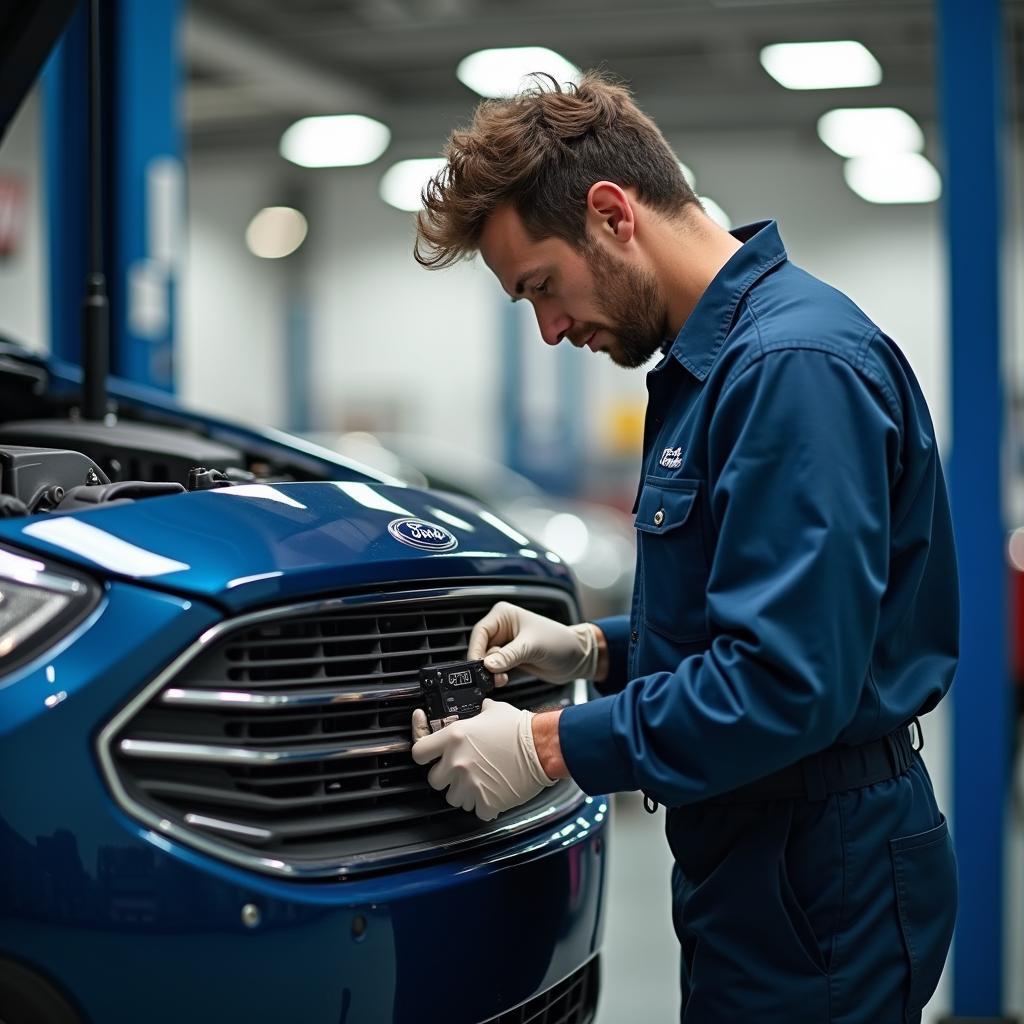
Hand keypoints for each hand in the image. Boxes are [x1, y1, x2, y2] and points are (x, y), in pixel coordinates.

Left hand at [410, 700, 555, 820]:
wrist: (542, 747)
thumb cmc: (520, 728)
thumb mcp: (492, 710)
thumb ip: (476, 713)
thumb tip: (478, 710)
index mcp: (454, 737)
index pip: (418, 752)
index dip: (423, 754)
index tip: (428, 754)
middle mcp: (457, 762)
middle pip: (434, 779)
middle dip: (446, 776)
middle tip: (461, 770)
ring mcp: (470, 784)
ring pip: (453, 798)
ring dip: (463, 792)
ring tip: (479, 782)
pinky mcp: (486, 802)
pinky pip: (476, 811)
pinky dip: (484, 806)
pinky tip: (493, 794)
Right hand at [467, 601, 598, 686]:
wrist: (577, 659)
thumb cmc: (560, 642)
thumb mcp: (532, 647)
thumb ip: (508, 656)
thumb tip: (487, 665)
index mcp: (504, 615)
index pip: (480, 632)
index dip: (476, 650)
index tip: (477, 666)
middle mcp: (502, 628)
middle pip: (480, 647)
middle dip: (484, 664)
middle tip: (492, 676)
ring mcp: (506, 644)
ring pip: (486, 660)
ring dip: (491, 672)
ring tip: (502, 678)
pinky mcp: (510, 659)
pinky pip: (494, 669)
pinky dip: (496, 676)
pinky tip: (504, 679)